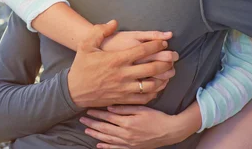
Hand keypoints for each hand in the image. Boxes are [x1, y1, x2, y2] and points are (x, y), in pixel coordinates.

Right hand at [67, 20, 172, 107]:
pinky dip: (155, 92)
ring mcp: (125, 88)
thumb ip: (100, 31)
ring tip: (169, 72)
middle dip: (166, 61)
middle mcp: (123, 74)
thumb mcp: (86, 45)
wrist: (74, 91)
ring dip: (163, 78)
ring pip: (151, 84)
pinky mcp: (124, 99)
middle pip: (152, 68)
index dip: (156, 45)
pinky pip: (145, 97)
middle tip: (173, 57)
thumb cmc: (81, 66)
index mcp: (116, 59)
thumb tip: (114, 22)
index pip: (142, 51)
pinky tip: (158, 86)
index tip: (163, 42)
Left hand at [80, 105, 195, 148]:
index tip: (88, 109)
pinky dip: (106, 147)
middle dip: (93, 123)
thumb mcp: (141, 108)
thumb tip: (109, 107)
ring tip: (87, 130)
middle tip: (82, 120)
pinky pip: (116, 148)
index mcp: (127, 122)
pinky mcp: (132, 148)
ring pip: (108, 139)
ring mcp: (128, 142)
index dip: (97, 113)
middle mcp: (126, 133)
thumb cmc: (156, 117)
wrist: (169, 131)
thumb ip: (125, 108)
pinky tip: (99, 145)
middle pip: (105, 128)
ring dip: (96, 134)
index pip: (108, 117)